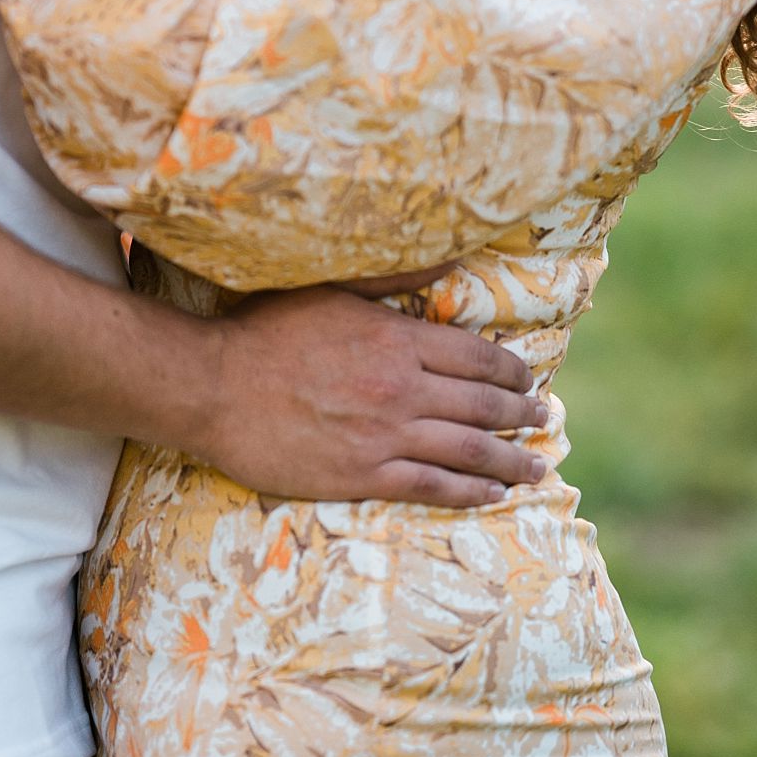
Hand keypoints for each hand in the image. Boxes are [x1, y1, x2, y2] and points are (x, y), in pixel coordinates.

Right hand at [198, 285, 549, 507]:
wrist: (213, 386)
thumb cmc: (264, 331)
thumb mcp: (330, 289)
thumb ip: (393, 280)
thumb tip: (449, 262)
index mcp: (395, 339)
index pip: (478, 356)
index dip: (512, 370)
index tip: (527, 378)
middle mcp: (401, 388)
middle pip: (484, 404)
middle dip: (522, 414)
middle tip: (544, 420)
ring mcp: (384, 435)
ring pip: (469, 451)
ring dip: (511, 461)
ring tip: (534, 468)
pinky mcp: (362, 474)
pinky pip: (432, 487)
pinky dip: (470, 492)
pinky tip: (490, 494)